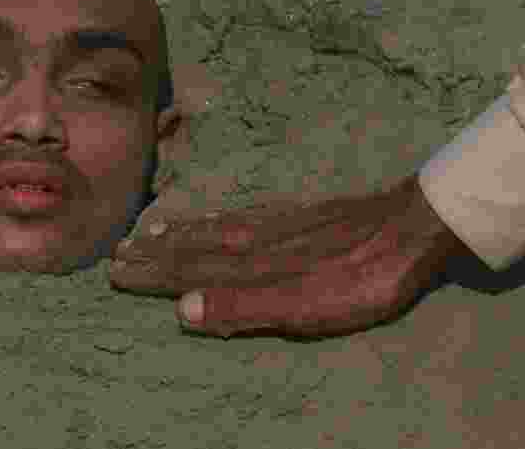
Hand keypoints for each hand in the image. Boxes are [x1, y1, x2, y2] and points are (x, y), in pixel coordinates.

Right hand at [109, 174, 469, 337]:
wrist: (408, 227)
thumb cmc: (359, 277)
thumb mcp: (303, 306)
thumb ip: (243, 308)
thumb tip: (182, 310)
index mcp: (251, 266)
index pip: (189, 270)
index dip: (152, 273)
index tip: (116, 270)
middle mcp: (255, 241)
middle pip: (195, 247)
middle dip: (155, 253)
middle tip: (117, 252)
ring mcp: (276, 225)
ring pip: (215, 229)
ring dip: (179, 234)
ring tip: (149, 232)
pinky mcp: (298, 215)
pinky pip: (241, 215)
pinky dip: (215, 217)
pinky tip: (214, 217)